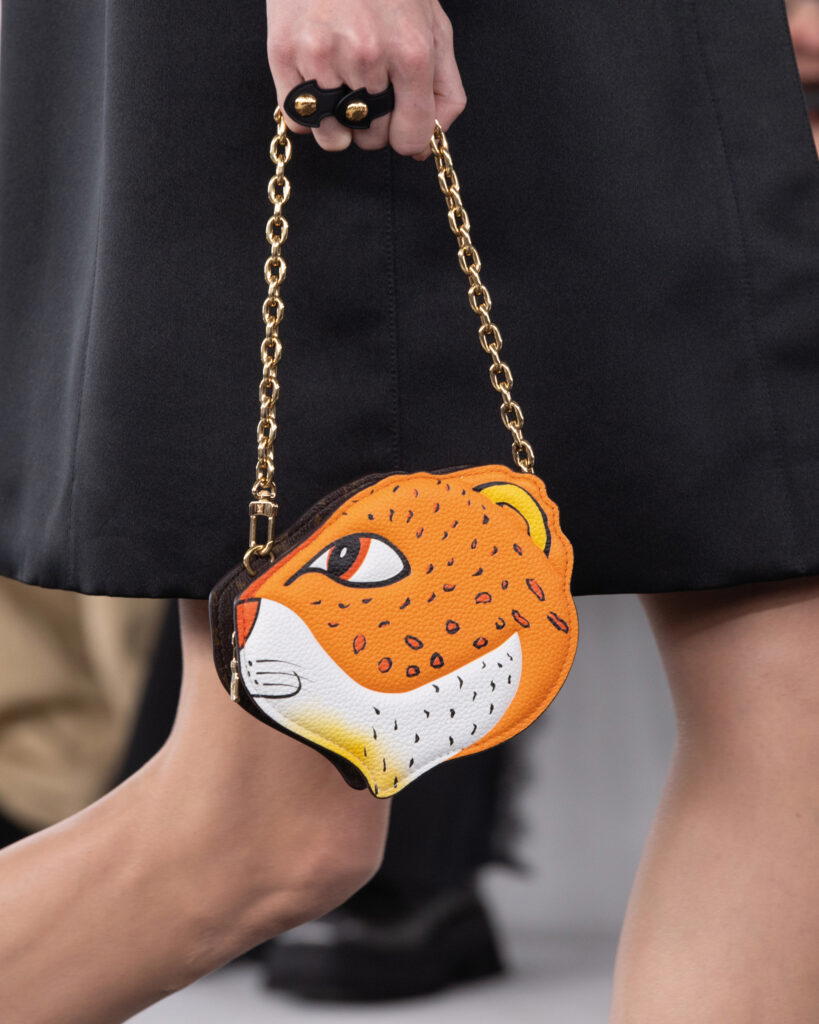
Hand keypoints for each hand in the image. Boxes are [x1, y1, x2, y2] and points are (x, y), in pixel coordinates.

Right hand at [266, 0, 466, 158]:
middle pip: (371, 138)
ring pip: (333, 137)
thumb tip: (426, 147)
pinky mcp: (285, 54)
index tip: (399, 123)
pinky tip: (317, 83)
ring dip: (338, 123)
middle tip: (368, 86)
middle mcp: (367, 55)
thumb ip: (443, 90)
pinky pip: (298, 122)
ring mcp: (323, 56)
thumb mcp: (432, 28)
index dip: (406, 137)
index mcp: (410, 51)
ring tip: (341, 85)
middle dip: (372, 123)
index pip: (410, 137)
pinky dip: (308, 114)